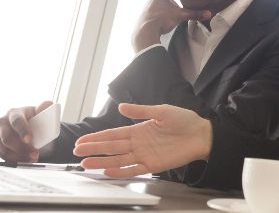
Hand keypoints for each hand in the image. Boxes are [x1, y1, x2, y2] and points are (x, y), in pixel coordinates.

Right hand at [0, 101, 52, 161]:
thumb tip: (48, 104)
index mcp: (14, 112)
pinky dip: (13, 159)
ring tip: (32, 158)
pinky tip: (23, 159)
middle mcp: (1, 121)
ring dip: (19, 156)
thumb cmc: (32, 118)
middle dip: (22, 148)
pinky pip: (1, 154)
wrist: (23, 124)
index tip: (30, 140)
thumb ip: (45, 107)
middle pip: (8, 138)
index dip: (23, 131)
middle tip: (34, 154)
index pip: (17, 122)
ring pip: (4, 148)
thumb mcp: (39, 112)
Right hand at [73, 103, 212, 176]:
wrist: (202, 133)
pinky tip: (107, 171)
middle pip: (111, 147)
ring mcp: (145, 155)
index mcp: (139, 130)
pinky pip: (134, 169)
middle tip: (76, 152)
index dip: (97, 137)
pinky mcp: (154, 165)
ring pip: (118, 159)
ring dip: (101, 162)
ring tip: (85, 163)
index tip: (82, 140)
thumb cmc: (184, 121)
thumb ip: (141, 110)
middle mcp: (139, 144)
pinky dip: (121, 171)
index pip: (113, 134)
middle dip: (93, 149)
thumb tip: (121, 107)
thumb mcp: (162, 111)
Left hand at [132, 0, 210, 52]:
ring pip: (158, 7)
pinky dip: (158, 16)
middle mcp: (151, 0)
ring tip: (171, 16)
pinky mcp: (142, 17)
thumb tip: (208, 14)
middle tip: (179, 8)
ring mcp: (145, 8)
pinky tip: (162, 22)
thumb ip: (194, 14)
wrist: (146, 31)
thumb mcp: (181, 16)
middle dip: (171, 3)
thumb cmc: (163, 19)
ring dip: (164, 10)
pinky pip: (153, 14)